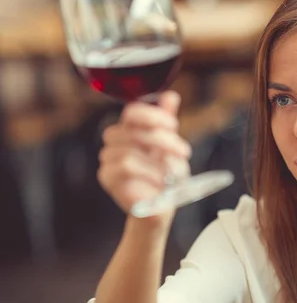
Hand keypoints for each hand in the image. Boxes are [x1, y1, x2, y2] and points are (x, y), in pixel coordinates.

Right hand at [97, 91, 190, 222]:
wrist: (160, 207)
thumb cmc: (165, 174)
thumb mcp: (171, 144)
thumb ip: (167, 120)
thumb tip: (170, 96)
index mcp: (129, 128)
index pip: (132, 111)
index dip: (154, 115)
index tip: (174, 126)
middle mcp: (115, 140)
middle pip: (132, 130)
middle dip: (163, 139)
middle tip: (184, 152)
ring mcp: (107, 158)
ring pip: (129, 151)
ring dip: (157, 161)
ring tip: (173, 171)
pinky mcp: (106, 177)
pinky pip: (124, 168)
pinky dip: (147, 173)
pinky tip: (161, 181)